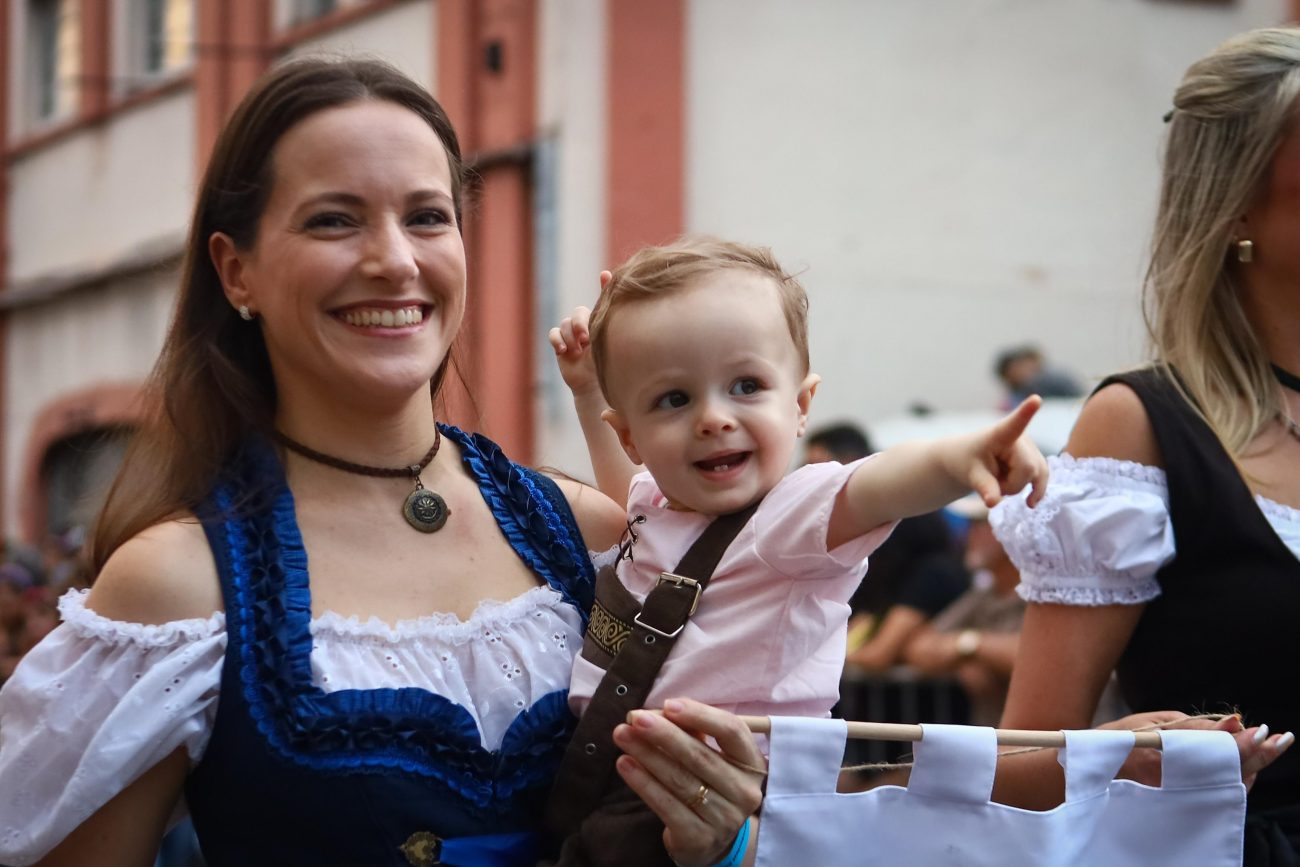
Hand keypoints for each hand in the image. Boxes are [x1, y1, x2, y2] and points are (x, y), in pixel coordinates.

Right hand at [547, 272, 612, 398]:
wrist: (591, 384)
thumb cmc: (604, 366)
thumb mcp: (609, 345)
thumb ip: (610, 325)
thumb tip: (615, 302)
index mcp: (600, 322)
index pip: (601, 300)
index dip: (604, 285)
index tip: (605, 275)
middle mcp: (585, 324)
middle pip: (578, 311)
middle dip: (579, 323)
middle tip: (585, 338)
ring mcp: (571, 333)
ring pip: (564, 323)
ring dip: (570, 336)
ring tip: (577, 350)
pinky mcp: (560, 343)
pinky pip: (553, 333)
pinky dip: (557, 340)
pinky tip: (564, 351)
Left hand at [613, 699, 764, 866]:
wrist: (712, 838)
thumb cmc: (709, 783)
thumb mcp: (711, 755)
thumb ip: (691, 731)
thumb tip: (658, 713)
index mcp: (752, 762)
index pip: (732, 731)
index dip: (700, 715)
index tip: (668, 705)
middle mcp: (744, 791)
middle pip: (701, 756)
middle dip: (664, 734)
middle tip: (635, 718)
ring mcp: (725, 818)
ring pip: (680, 780)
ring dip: (647, 755)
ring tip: (622, 735)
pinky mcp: (700, 838)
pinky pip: (666, 805)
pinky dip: (643, 783)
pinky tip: (625, 765)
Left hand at [954, 396, 1048, 507]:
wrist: (968, 461)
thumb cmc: (966, 461)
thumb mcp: (970, 474)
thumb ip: (983, 487)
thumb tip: (993, 502)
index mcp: (999, 434)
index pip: (1014, 424)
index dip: (1026, 412)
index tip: (1036, 399)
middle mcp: (1021, 437)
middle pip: (1028, 469)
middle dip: (1012, 485)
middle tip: (992, 483)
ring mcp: (1031, 448)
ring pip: (1038, 476)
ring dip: (1018, 487)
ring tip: (999, 482)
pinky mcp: (1037, 459)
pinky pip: (1042, 478)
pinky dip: (1033, 491)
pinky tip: (1030, 502)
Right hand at [1101, 710, 1292, 790]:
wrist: (1094, 771)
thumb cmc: (1119, 740)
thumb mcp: (1153, 722)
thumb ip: (1195, 725)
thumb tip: (1235, 722)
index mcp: (1165, 754)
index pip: (1216, 750)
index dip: (1244, 741)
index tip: (1266, 731)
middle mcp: (1176, 780)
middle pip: (1230, 769)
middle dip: (1260, 754)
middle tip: (1282, 740)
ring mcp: (1181, 795)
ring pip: (1228, 784)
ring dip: (1252, 766)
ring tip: (1270, 747)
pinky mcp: (1184, 803)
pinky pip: (1218, 792)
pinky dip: (1235, 777)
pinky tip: (1245, 764)